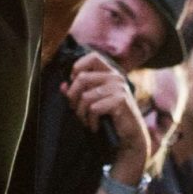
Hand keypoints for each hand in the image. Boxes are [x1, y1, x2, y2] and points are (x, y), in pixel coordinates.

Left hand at [63, 51, 150, 173]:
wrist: (129, 136)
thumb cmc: (109, 117)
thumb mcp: (92, 102)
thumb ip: (78, 92)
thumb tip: (63, 86)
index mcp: (110, 73)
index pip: (92, 57)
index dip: (78, 67)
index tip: (74, 84)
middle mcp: (115, 77)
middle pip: (82, 78)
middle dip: (73, 97)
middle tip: (76, 110)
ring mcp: (119, 88)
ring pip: (86, 96)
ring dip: (81, 113)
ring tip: (87, 121)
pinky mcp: (120, 100)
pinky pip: (94, 108)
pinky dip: (91, 120)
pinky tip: (96, 125)